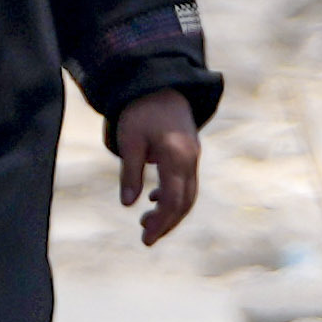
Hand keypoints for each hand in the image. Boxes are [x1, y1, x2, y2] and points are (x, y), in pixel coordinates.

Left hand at [108, 94, 203, 249]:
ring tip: (148, 223)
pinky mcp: (190, 152)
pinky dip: (173, 196)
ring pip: (188, 194)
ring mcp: (193, 156)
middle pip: (184, 202)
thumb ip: (130, 172)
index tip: (145, 238)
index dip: (160, 222)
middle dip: (167, 223)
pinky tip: (154, 200)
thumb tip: (128, 204)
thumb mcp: (130, 140)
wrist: (160, 83)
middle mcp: (190, 159)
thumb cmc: (141, 110)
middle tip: (146, 238)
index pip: (172, 200)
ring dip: (171, 212)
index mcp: (176, 157)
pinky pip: (186, 182)